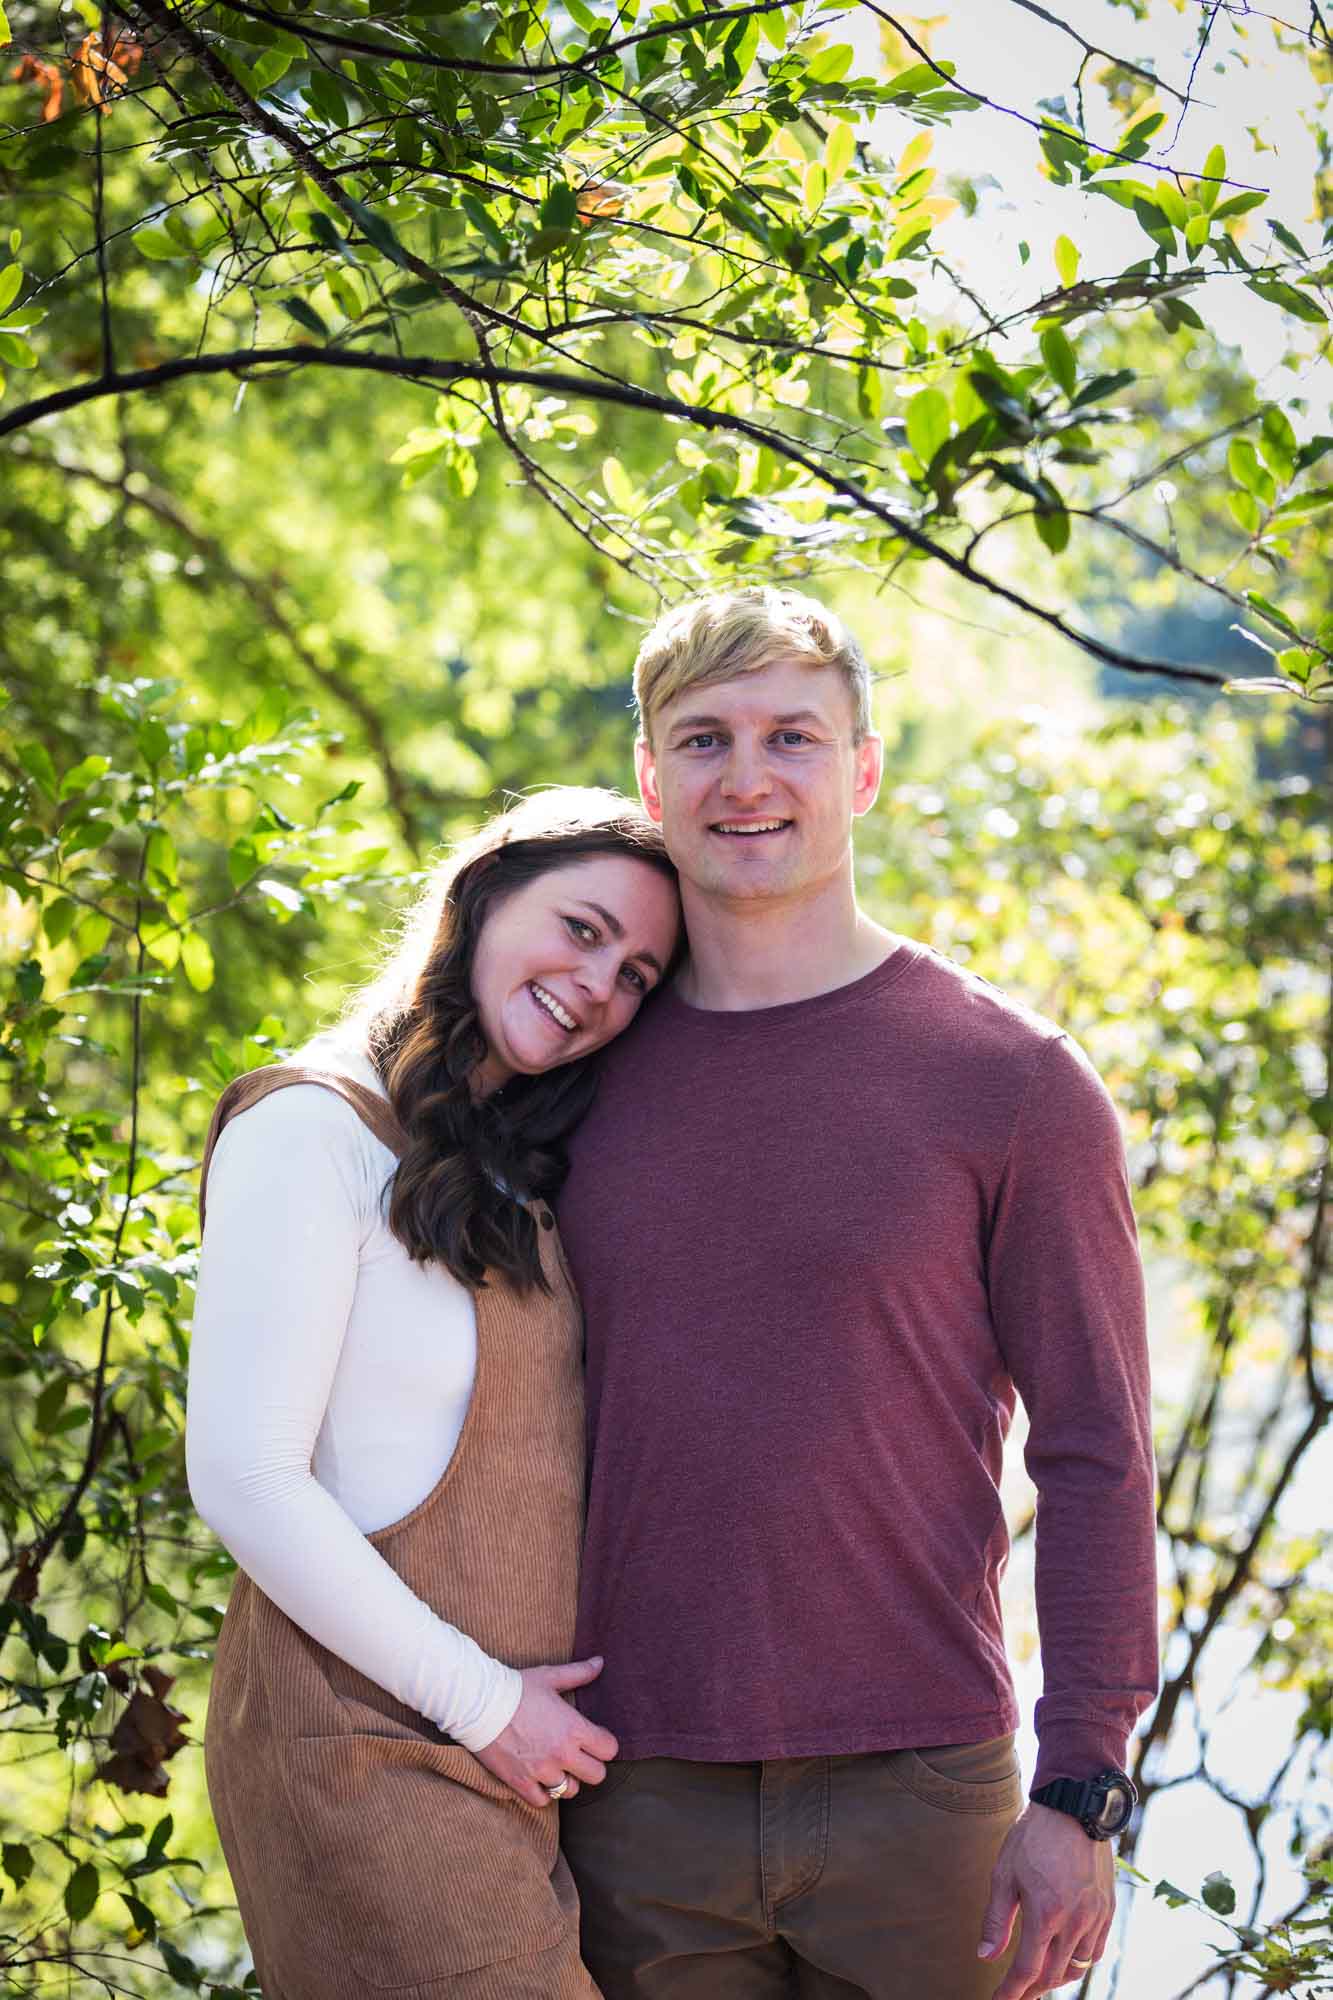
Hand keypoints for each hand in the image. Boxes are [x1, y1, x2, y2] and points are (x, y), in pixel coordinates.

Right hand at [471, 1656, 618, 1809]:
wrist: (479, 1704)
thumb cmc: (516, 1688)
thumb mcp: (549, 1676)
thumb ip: (578, 1673)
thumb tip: (600, 1662)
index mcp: (573, 1728)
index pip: (609, 1749)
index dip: (604, 1744)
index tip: (595, 1739)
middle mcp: (562, 1754)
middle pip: (597, 1775)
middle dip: (591, 1765)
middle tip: (580, 1755)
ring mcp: (541, 1771)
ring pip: (571, 1791)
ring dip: (567, 1780)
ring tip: (558, 1766)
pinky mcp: (521, 1783)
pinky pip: (543, 1801)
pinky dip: (544, 1793)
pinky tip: (541, 1779)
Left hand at [978, 1803, 1114, 1997]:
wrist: (1074, 1806)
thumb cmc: (1033, 1837)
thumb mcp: (1004, 1874)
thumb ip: (996, 1920)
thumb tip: (985, 1956)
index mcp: (1046, 1915)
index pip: (1028, 1970)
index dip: (1012, 1992)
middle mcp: (1075, 1922)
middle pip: (1054, 1975)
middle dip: (1032, 1989)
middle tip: (1015, 1991)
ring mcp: (1096, 1917)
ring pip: (1078, 1966)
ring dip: (1057, 1978)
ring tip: (1039, 1977)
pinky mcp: (1107, 1908)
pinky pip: (1096, 1949)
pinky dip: (1080, 1960)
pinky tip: (1066, 1956)